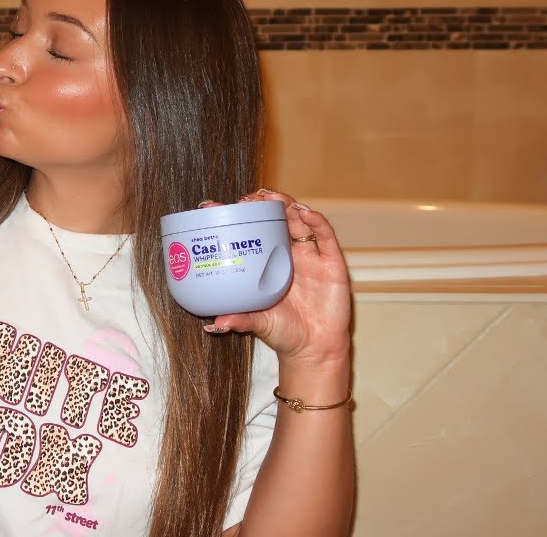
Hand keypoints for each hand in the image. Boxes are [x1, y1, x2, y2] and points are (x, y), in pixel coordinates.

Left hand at [203, 190, 352, 365]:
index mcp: (268, 264)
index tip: (214, 208)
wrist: (315, 350)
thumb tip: (214, 324)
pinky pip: (325, 237)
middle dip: (263, 205)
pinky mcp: (332, 264)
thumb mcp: (258, 323)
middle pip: (276, 220)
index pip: (251, 233)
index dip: (237, 218)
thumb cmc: (284, 332)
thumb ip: (240, 320)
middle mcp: (288, 256)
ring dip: (287, 205)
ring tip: (273, 196)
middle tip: (247, 198)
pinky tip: (306, 213)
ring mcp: (311, 257)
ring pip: (299, 221)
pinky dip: (317, 222)